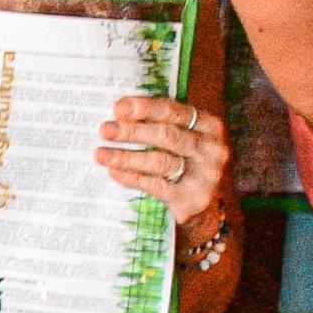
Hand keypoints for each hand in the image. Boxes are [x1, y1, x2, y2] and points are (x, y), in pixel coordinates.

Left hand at [91, 94, 228, 218]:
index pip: (174, 111)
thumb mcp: (183, 137)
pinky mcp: (193, 199)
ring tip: (101, 154)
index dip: (144, 108)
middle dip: (132, 131)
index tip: (117, 108)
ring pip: (159, 162)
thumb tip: (119, 111)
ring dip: (126, 157)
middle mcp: (212, 149)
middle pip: (167, 135)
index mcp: (209, 126)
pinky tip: (114, 171)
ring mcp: (205, 176)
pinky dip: (131, 177)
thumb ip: (159, 122)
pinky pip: (156, 185)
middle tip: (105, 130)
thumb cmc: (187, 160)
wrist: (207, 203)